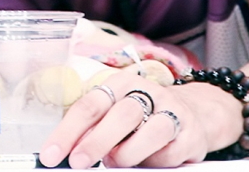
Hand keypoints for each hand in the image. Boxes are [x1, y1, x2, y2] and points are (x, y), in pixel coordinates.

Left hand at [39, 71, 239, 168]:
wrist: (197, 113)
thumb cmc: (144, 116)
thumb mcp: (116, 115)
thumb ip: (96, 129)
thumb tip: (71, 151)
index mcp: (122, 85)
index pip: (90, 105)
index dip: (68, 131)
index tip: (51, 155)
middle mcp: (148, 92)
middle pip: (121, 115)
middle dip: (97, 141)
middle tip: (79, 163)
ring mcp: (173, 111)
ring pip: (151, 131)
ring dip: (128, 153)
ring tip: (117, 162)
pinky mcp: (191, 134)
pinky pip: (171, 152)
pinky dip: (155, 161)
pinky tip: (149, 160)